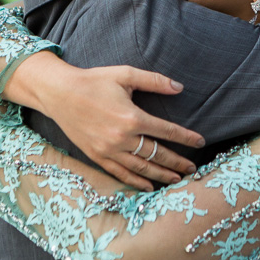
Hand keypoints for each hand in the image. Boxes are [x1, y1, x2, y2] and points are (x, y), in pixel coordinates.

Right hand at [24, 59, 205, 191]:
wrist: (59, 93)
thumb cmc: (93, 81)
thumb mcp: (125, 74)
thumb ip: (154, 81)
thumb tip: (179, 87)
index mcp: (132, 117)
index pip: (166, 131)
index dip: (185, 137)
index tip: (200, 141)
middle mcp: (122, 138)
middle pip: (157, 154)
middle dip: (178, 162)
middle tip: (193, 168)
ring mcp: (108, 150)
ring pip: (141, 168)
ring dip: (162, 174)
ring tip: (178, 178)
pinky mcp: (96, 156)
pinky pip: (120, 174)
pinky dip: (136, 181)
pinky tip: (149, 186)